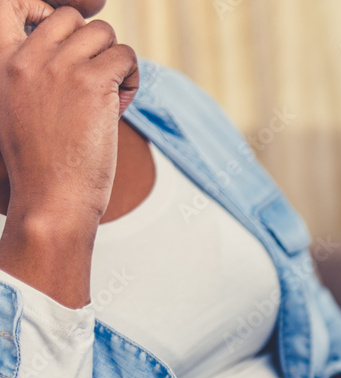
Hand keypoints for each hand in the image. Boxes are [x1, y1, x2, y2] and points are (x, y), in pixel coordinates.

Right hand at [0, 1, 138, 305]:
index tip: (67, 45)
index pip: (13, 4)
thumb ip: (33, 75)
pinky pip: (126, 56)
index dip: (47, 12)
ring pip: (104, 33)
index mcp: (2, 61)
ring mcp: (59, 67)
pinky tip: (120, 105)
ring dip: (115, 61)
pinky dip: (131, 78)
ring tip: (110, 96)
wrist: (50, 199)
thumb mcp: (17, 108)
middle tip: (95, 82)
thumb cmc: (37, 165)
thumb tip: (69, 52)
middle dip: (91, 45)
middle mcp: (27, 57)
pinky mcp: (93, 83)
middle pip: (71, 18)